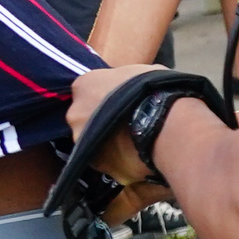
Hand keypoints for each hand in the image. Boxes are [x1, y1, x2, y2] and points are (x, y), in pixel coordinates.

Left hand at [70, 62, 174, 210]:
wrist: (164, 122)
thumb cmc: (154, 90)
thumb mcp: (138, 72)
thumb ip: (123, 81)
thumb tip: (129, 88)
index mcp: (83, 85)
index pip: (87, 92)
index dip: (104, 98)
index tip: (119, 103)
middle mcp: (75, 113)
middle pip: (85, 118)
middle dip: (102, 122)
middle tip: (126, 124)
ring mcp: (82, 141)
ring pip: (93, 142)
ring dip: (109, 143)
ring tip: (133, 143)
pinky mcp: (96, 165)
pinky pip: (106, 162)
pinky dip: (117, 160)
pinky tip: (136, 156)